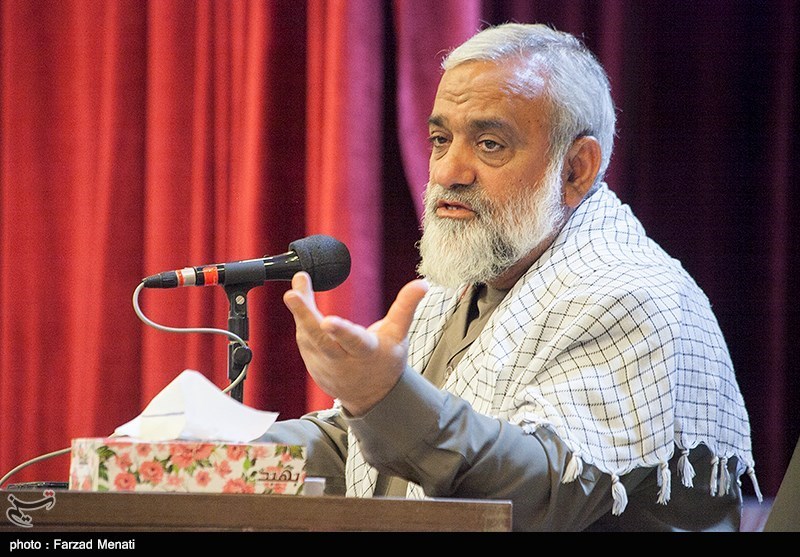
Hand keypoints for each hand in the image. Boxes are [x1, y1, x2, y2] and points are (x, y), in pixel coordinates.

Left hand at [283, 272, 428, 415]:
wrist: (371, 397)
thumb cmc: (386, 361)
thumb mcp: (398, 335)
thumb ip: (406, 307)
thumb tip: (423, 283)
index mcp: (366, 353)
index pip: (354, 342)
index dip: (341, 332)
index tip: (327, 321)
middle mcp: (342, 361)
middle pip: (320, 339)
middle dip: (305, 316)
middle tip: (292, 294)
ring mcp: (324, 364)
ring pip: (307, 335)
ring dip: (300, 310)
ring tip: (298, 284)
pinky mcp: (312, 363)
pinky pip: (303, 337)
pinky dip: (299, 317)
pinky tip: (298, 296)